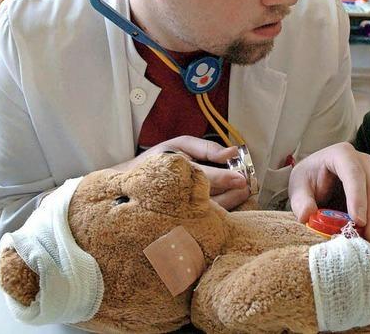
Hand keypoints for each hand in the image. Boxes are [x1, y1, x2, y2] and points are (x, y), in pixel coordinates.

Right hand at [112, 136, 249, 209]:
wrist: (123, 193)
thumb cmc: (154, 164)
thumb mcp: (178, 145)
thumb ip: (206, 148)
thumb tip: (232, 152)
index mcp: (174, 173)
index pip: (202, 178)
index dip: (223, 179)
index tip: (240, 179)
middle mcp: (175, 196)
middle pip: (210, 199)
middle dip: (233, 194)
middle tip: (246, 187)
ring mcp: (178, 214)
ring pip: (209, 214)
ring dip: (230, 204)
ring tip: (241, 194)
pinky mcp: (180, 225)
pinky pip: (204, 222)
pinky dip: (221, 215)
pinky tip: (229, 206)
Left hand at [288, 142, 369, 242]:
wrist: (320, 180)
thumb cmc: (311, 181)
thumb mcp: (299, 188)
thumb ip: (301, 201)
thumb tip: (307, 215)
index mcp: (341, 154)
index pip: (354, 173)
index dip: (358, 198)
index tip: (358, 222)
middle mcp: (364, 159)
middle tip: (369, 238)